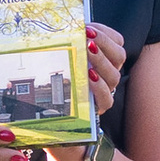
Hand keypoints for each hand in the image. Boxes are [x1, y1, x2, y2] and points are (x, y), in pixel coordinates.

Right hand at [43, 25, 126, 160]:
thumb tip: (42, 132)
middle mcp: (106, 91)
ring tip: (87, 35)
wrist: (70, 104)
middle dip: (100, 61)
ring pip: (118, 59)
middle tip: (85, 47)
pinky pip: (118, 43)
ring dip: (103, 45)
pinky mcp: (112, 53)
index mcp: (94, 109)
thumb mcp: (52, 124)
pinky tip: (91, 28)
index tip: (87, 76)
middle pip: (113, 76)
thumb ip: (50, 130)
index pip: (105, 101)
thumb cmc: (55, 112)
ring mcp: (110, 71)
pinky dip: (107, 34)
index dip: (99, 89)